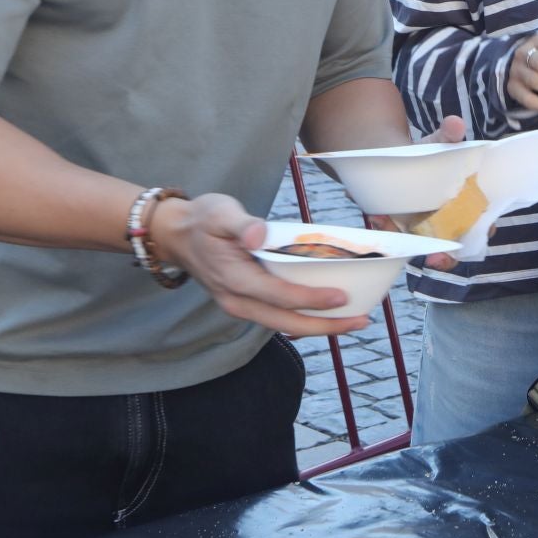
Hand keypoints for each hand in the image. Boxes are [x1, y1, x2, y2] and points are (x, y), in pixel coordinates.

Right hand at [150, 193, 373, 337]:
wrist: (176, 235)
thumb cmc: (202, 219)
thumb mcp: (220, 212)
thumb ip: (240, 224)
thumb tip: (258, 234)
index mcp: (234, 279)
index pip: (278, 295)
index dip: (310, 300)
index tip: (340, 297)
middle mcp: (237, 300)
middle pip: (286, 322)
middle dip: (325, 326)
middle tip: (362, 321)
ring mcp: (241, 305)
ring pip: (284, 324)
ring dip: (319, 326)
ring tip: (354, 321)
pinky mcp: (246, 303)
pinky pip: (278, 317)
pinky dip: (304, 317)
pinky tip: (328, 312)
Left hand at [368, 114, 469, 271]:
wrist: (392, 153)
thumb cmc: (426, 152)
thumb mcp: (438, 142)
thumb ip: (447, 135)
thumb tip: (455, 124)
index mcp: (468, 202)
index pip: (484, 227)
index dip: (478, 237)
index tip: (467, 244)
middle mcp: (451, 220)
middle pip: (455, 247)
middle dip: (445, 258)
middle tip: (434, 260)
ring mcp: (426, 227)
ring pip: (426, 247)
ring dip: (410, 245)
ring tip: (393, 228)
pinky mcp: (402, 228)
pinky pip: (399, 239)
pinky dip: (390, 231)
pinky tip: (379, 217)